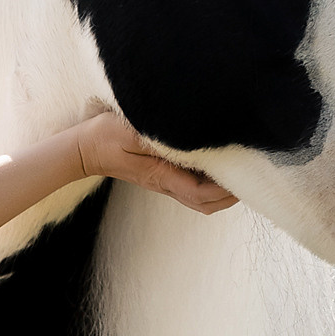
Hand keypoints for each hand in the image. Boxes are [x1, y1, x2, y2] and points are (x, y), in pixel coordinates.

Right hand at [74, 111, 236, 213]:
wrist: (83, 149)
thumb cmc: (105, 136)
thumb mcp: (130, 131)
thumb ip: (159, 136)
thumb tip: (190, 136)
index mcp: (161, 176)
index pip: (201, 193)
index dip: (225, 190)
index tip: (243, 175)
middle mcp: (166, 184)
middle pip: (206, 204)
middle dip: (231, 195)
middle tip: (251, 174)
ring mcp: (164, 183)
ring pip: (201, 199)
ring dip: (222, 191)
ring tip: (239, 170)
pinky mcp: (163, 176)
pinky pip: (193, 187)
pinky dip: (211, 182)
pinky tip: (218, 164)